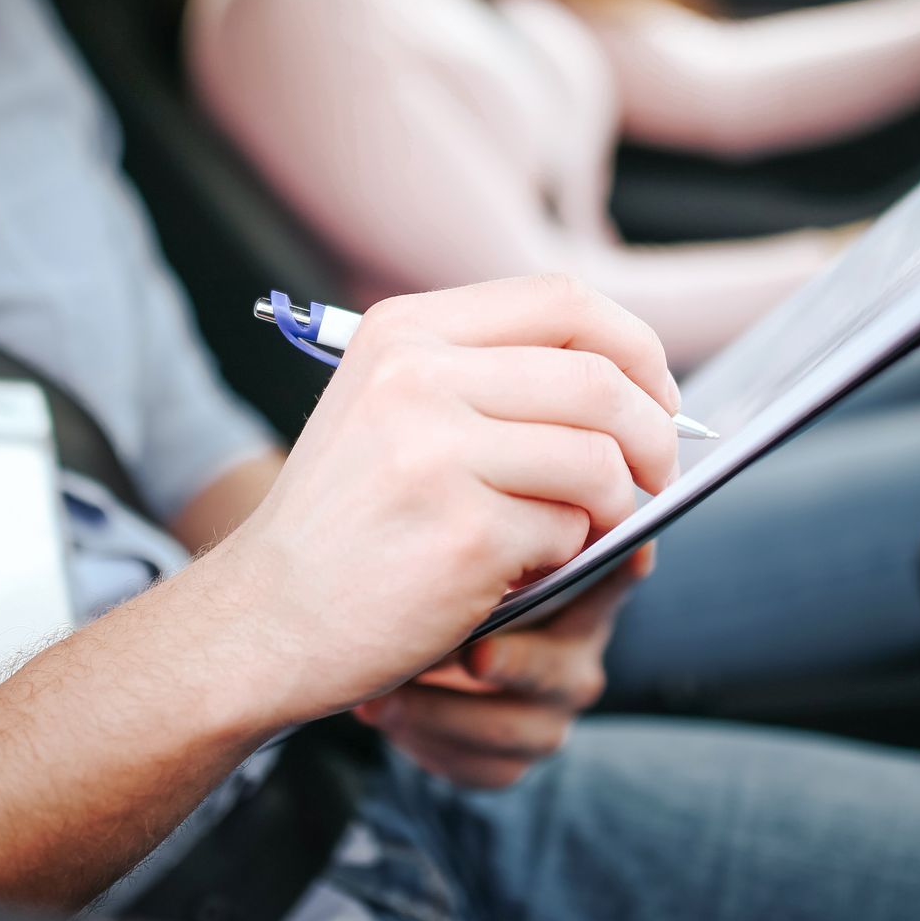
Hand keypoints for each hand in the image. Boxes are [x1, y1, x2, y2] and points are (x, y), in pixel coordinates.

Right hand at [202, 276, 681, 729]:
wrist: (263, 619)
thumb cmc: (345, 520)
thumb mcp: (388, 405)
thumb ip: (485, 371)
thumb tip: (629, 377)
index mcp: (405, 331)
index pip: (564, 301)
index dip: (635, 347)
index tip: (656, 394)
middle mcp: (417, 377)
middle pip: (601, 381)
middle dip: (654, 434)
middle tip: (655, 475)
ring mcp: (438, 455)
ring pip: (599, 460)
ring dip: (613, 507)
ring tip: (582, 531)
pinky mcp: (465, 535)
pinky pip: (571, 534)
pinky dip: (563, 559)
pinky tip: (515, 571)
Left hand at [354, 545, 655, 788]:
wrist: (383, 646)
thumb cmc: (429, 577)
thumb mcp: (458, 543)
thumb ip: (483, 522)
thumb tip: (484, 471)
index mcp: (575, 589)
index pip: (616, 573)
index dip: (620, 565)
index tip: (617, 550)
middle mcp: (574, 650)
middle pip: (566, 668)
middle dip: (517, 662)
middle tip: (474, 650)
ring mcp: (546, 710)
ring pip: (521, 728)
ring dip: (448, 710)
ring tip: (394, 685)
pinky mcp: (508, 758)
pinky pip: (486, 767)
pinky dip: (429, 742)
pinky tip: (383, 709)